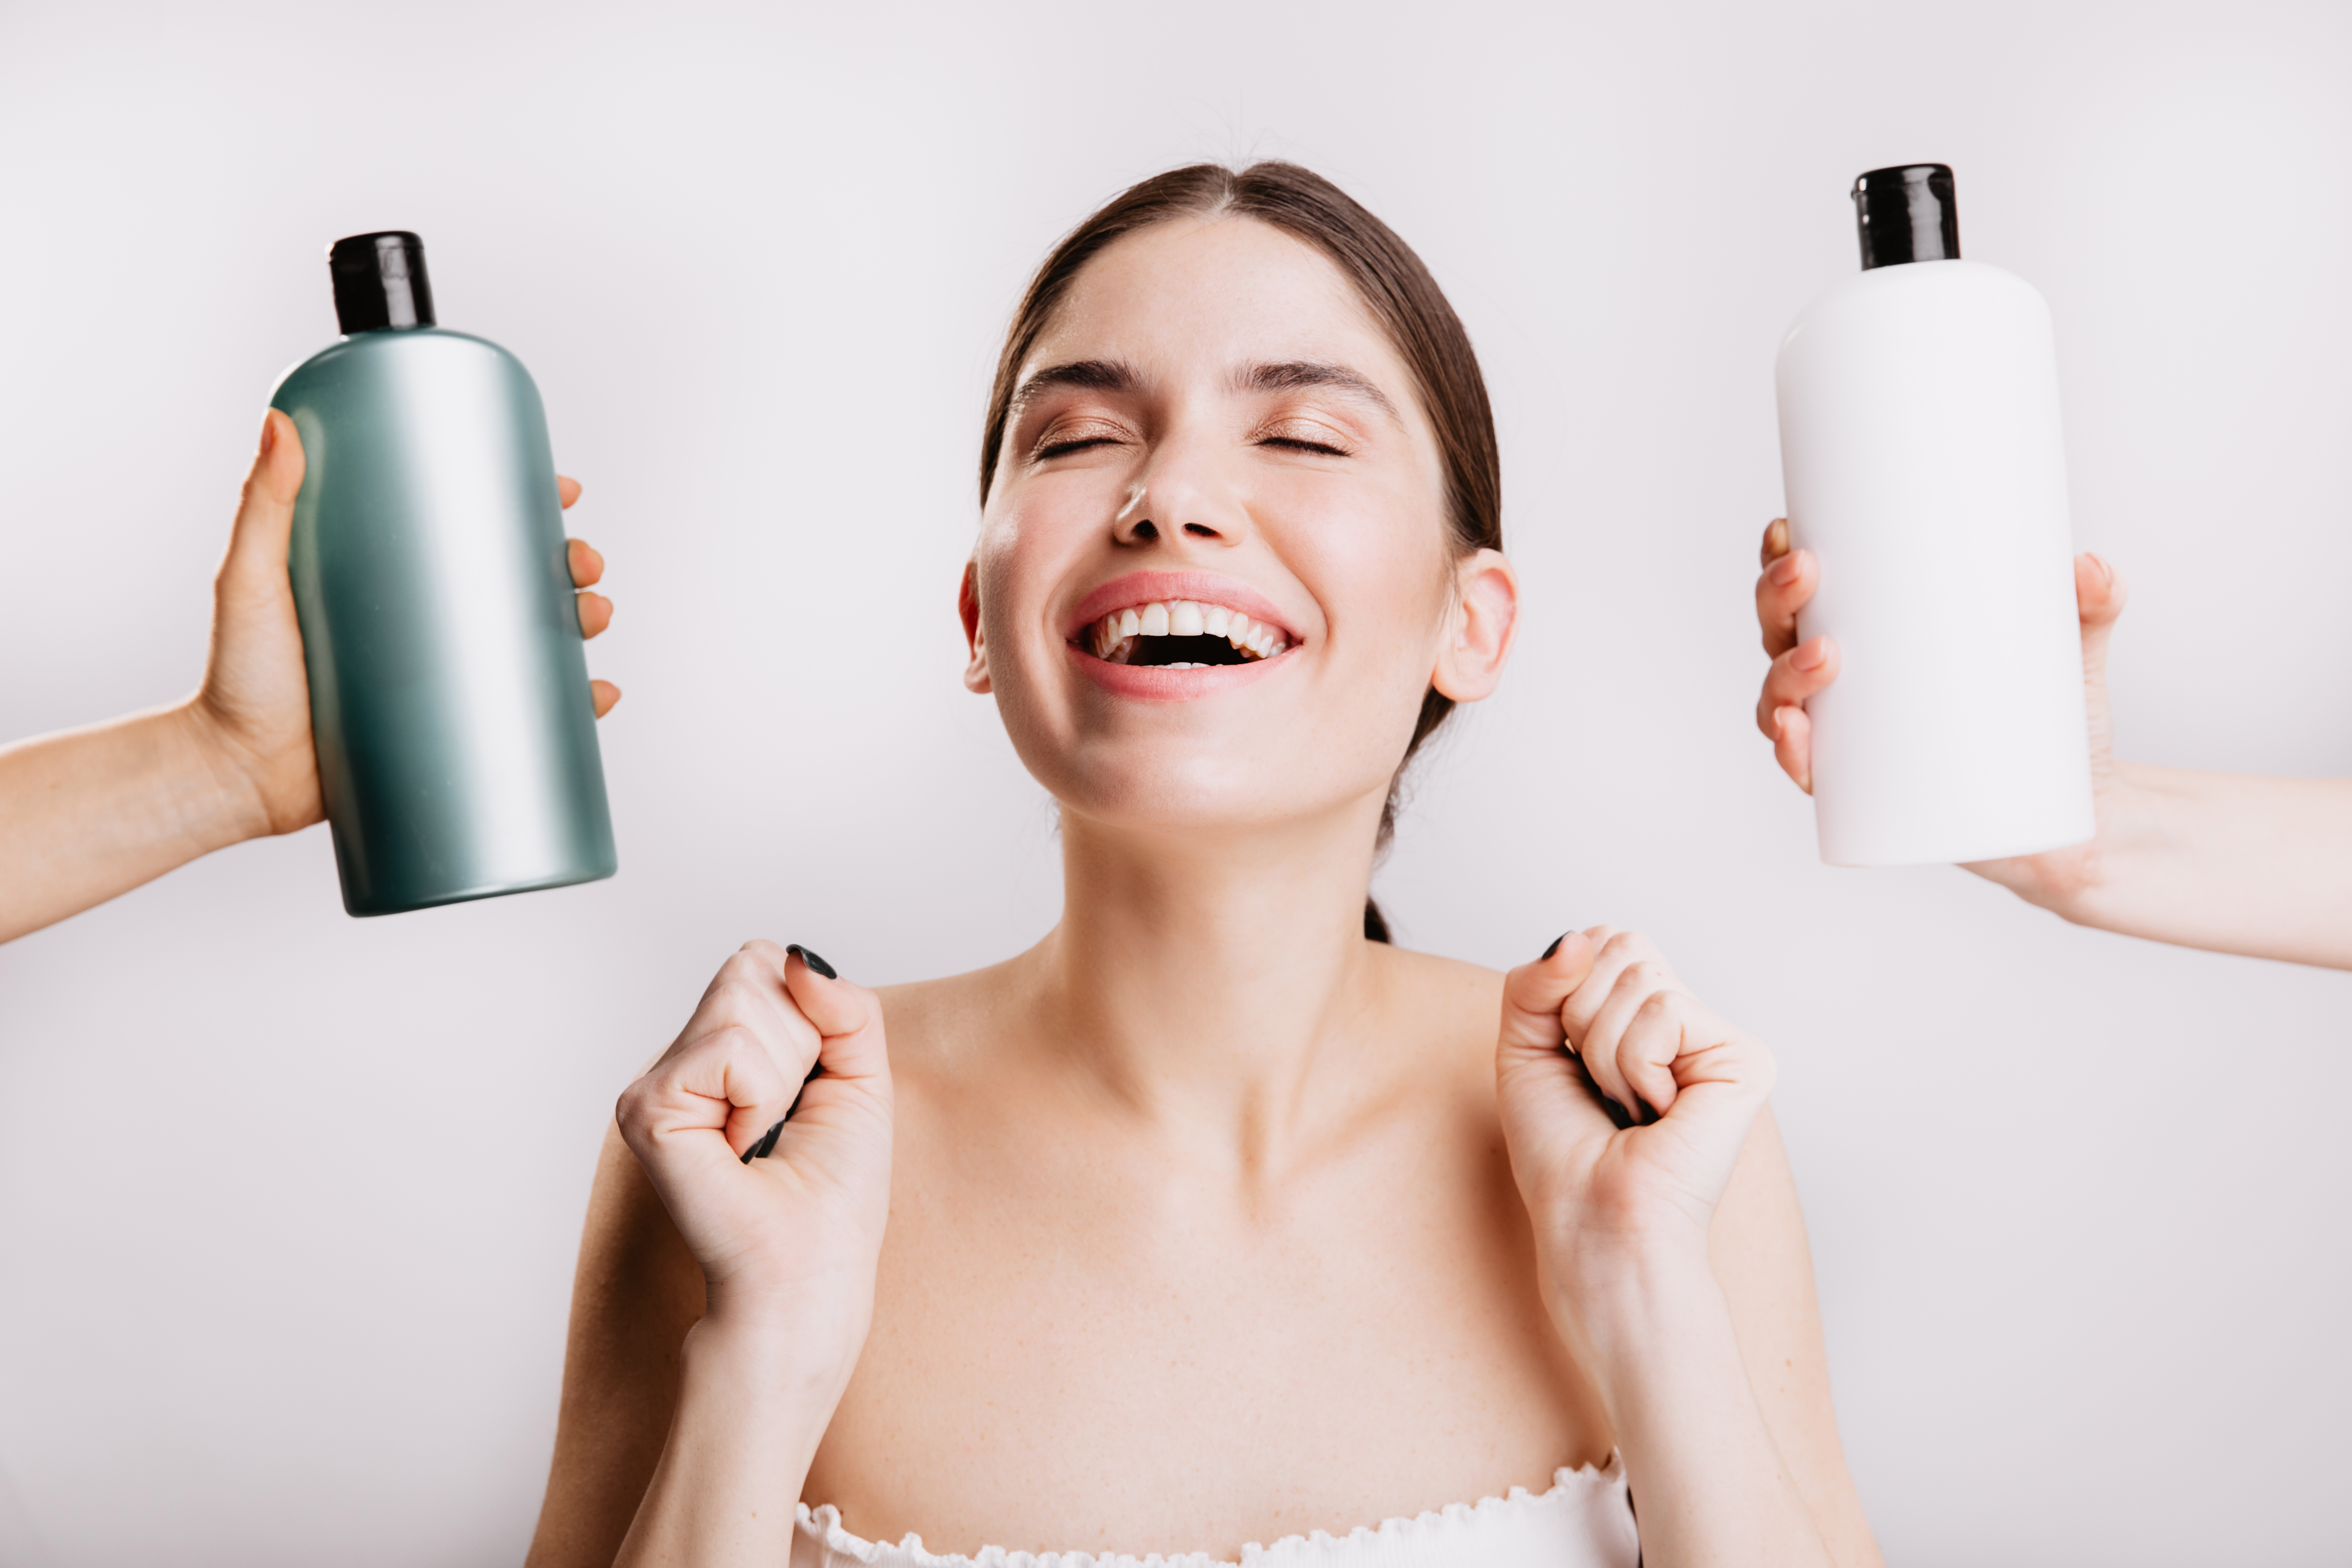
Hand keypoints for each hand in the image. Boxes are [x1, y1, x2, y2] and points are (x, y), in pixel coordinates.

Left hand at [184, 409, 622, 838]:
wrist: (238, 775)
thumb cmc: (235, 677)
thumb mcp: (252, 580)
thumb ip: (263, 506)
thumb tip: (279, 424)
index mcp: (390, 575)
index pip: (470, 526)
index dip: (525, 504)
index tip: (560, 489)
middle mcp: (425, 622)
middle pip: (520, 579)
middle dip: (570, 565)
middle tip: (583, 562)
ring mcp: (442, 676)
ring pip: (536, 641)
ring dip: (582, 624)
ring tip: (595, 618)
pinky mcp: (451, 729)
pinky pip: (528, 715)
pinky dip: (574, 704)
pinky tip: (597, 694)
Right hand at [615, 943, 893, 1389]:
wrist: (809, 1268)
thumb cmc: (834, 1191)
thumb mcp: (863, 1074)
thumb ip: (844, 1002)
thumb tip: (798, 957)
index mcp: (725, 1046)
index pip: (763, 961)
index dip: (810, 1016)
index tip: (810, 1087)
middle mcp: (682, 1057)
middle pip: (751, 968)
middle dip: (800, 1041)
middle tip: (785, 1115)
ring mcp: (656, 1081)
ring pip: (742, 1001)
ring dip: (782, 1075)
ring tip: (763, 1134)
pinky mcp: (646, 1106)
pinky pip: (730, 1049)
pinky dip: (760, 1097)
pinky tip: (740, 1146)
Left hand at [1496, 928, 1775, 1266]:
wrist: (1589, 1218)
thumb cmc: (1560, 1150)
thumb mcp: (1524, 1045)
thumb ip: (1536, 981)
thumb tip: (1577, 938)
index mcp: (1643, 1013)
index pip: (1603, 938)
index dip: (1565, 990)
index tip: (1570, 1056)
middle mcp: (1688, 1019)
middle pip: (1621, 944)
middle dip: (1581, 1017)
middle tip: (1601, 1087)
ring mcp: (1720, 1038)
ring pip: (1639, 978)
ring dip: (1605, 1052)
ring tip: (1628, 1106)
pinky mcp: (1746, 1059)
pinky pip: (1666, 1010)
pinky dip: (1637, 1064)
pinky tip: (1656, 1112)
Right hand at [1752, 517, 2126, 900]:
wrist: (2070, 815)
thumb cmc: (2055, 724)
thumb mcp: (2073, 655)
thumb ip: (2090, 607)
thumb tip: (2092, 566)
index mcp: (1869, 635)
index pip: (1807, 591)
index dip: (1778, 557)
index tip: (1786, 527)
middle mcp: (1840, 684)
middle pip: (1779, 632)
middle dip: (1778, 599)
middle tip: (1809, 574)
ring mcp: (1844, 738)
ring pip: (1780, 696)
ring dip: (1784, 671)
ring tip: (1824, 655)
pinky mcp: (1858, 794)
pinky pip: (1805, 769)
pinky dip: (1789, 750)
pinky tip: (1793, 728)